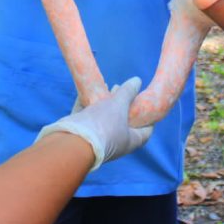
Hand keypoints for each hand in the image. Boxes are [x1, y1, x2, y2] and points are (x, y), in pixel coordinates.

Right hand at [36, 77, 152, 170]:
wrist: (74, 141)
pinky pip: (87, 115)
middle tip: (125, 92)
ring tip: (110, 87)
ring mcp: (97, 138)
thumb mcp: (119, 104)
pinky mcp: (81, 133)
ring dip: (107, 103)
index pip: (145, 132)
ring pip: (104, 119)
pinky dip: (89, 103)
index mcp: (129, 141)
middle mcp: (115, 143)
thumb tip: (137, 81)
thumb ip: (128, 92)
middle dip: (124, 106)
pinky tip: (89, 90)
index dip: (149, 120)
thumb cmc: (103, 124)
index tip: (150, 108)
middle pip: (123, 123)